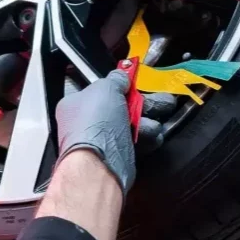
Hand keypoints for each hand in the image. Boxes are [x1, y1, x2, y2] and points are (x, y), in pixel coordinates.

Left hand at [55, 69, 175, 194]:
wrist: (100, 164)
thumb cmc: (96, 124)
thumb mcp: (106, 88)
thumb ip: (116, 78)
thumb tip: (122, 75)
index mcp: (77, 104)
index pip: (101, 90)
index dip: (120, 86)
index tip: (136, 83)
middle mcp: (88, 123)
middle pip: (120, 107)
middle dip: (143, 104)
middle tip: (162, 101)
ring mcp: (102, 141)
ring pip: (132, 125)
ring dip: (147, 122)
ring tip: (154, 124)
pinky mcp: (117, 156)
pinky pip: (136, 142)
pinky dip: (147, 139)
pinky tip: (154, 136)